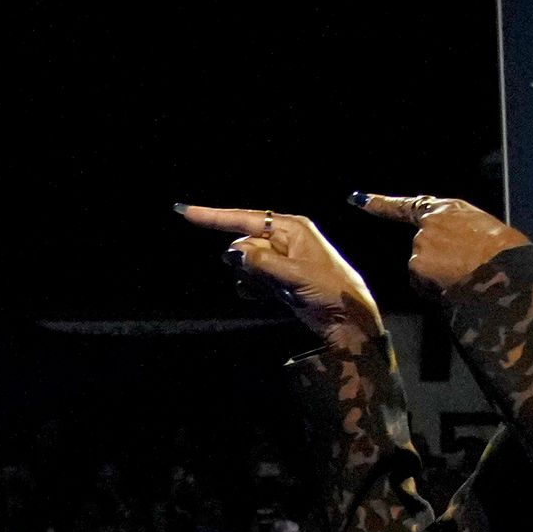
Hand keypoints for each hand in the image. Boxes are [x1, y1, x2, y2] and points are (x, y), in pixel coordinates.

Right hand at [177, 204, 386, 346]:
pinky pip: (251, 279)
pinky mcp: (277, 278)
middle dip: (243, 261)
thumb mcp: (294, 275)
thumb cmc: (329, 290)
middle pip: (243, 244)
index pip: (244, 219)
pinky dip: (252, 289)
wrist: (348, 319)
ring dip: (249, 278)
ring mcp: (280, 259)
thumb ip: (260, 262)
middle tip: (269, 278)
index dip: (213, 217)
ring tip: (274, 290)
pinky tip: (265, 297)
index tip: (184, 212)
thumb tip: (231, 252)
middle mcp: (284, 238)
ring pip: (245, 263)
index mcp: (291, 227)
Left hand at [348, 191, 528, 291]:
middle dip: (436, 263)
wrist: (506, 270)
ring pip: (422, 268)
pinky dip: (434, 290)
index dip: (382, 204)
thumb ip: (460, 235)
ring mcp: (420, 243)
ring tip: (466, 278)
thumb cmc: (506, 254)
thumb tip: (456, 252)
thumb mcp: (484, 232)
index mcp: (450, 208)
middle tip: (465, 271)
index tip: (358, 199)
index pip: (409, 205)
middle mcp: (430, 223)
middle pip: (422, 248)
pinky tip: (454, 287)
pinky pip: (422, 284)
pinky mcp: (416, 264)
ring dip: (437, 277)